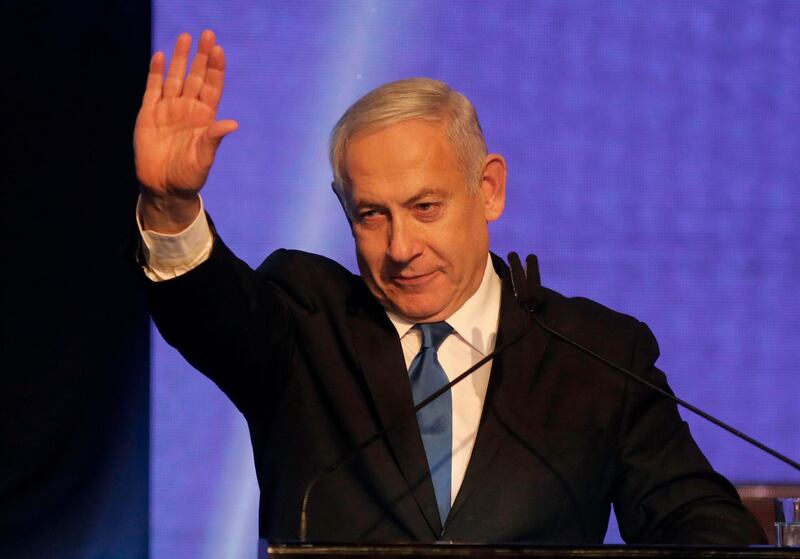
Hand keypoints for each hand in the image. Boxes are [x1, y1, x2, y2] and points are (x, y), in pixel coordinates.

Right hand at [134, 30, 237, 230]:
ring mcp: (168, 110)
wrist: (163, 188)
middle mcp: (188, 110)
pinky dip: (156, 73)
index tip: (219, 50)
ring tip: (186, 37)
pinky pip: (153, 89)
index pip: (212, 87)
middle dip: (202, 56)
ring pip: (175, 78)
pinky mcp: (148, 115)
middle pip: (196, 77)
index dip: (216, 69)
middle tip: (208, 34)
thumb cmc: (189, 176)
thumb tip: (232, 123)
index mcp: (204, 118)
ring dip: (181, 58)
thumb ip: (214, 138)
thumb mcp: (204, 158)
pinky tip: (160, 57)